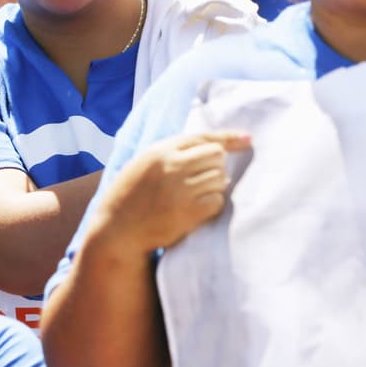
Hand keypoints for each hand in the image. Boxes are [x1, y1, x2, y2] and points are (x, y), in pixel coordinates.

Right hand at [91, 130, 250, 254]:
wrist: (116, 229)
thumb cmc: (129, 196)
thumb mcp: (143, 164)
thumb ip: (170, 152)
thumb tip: (212, 147)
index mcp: (159, 151)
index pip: (203, 137)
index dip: (229, 138)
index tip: (248, 139)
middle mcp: (171, 166)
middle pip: (217, 156)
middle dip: (216, 166)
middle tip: (203, 178)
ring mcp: (180, 190)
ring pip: (220, 178)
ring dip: (215, 186)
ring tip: (197, 194)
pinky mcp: (188, 213)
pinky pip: (217, 201)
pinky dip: (212, 204)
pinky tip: (198, 208)